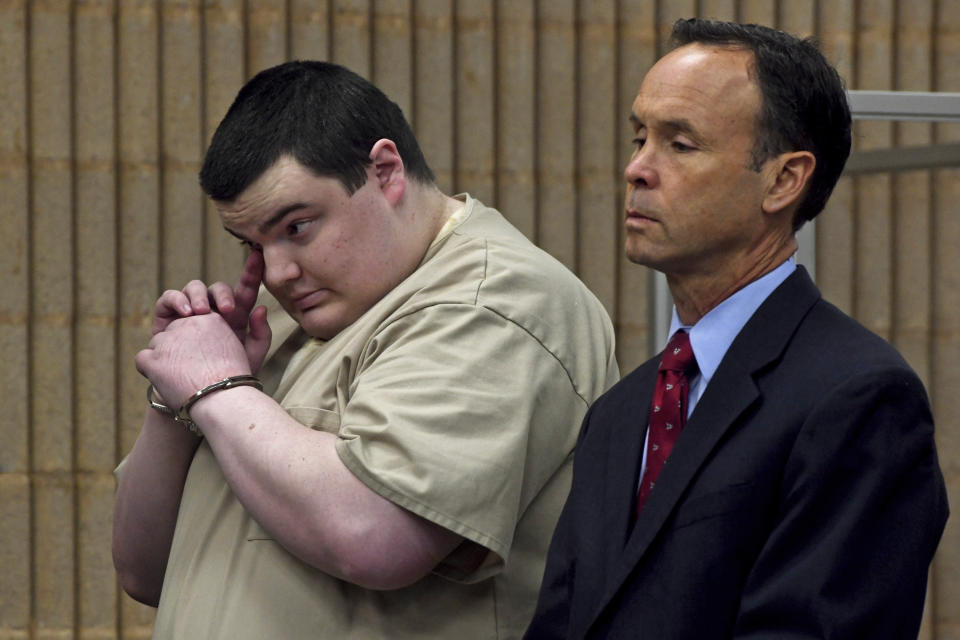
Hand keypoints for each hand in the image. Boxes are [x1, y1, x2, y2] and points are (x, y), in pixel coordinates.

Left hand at [135, 312, 251, 409]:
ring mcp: (167, 339)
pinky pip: (143, 359)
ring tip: (179, 375)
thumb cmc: (239, 380)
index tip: (200, 351)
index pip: (194, 318)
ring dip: (164, 357)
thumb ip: (259, 330)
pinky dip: (150, 370)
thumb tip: (260, 308)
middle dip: (177, 343)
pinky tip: (163, 381)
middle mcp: (187, 323)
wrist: (222, 400)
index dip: (195, 335)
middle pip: (173, 329)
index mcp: (211, 318)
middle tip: (188, 362)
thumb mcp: (255, 351)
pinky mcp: (152, 357)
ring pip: (157, 343)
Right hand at [151, 252, 271, 371]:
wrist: (198, 395)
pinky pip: (169, 299)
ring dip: (198, 295)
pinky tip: (185, 312)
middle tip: (227, 309)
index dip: (251, 272)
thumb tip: (262, 308)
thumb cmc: (227, 377)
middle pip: (217, 288)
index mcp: (235, 316)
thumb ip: (261, 335)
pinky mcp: (168, 318)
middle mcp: (212, 310)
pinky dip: (176, 300)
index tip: (259, 256)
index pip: (244, 290)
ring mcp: (190, 312)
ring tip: (201, 312)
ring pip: (194, 288)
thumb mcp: (251, 358)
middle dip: (222, 293)